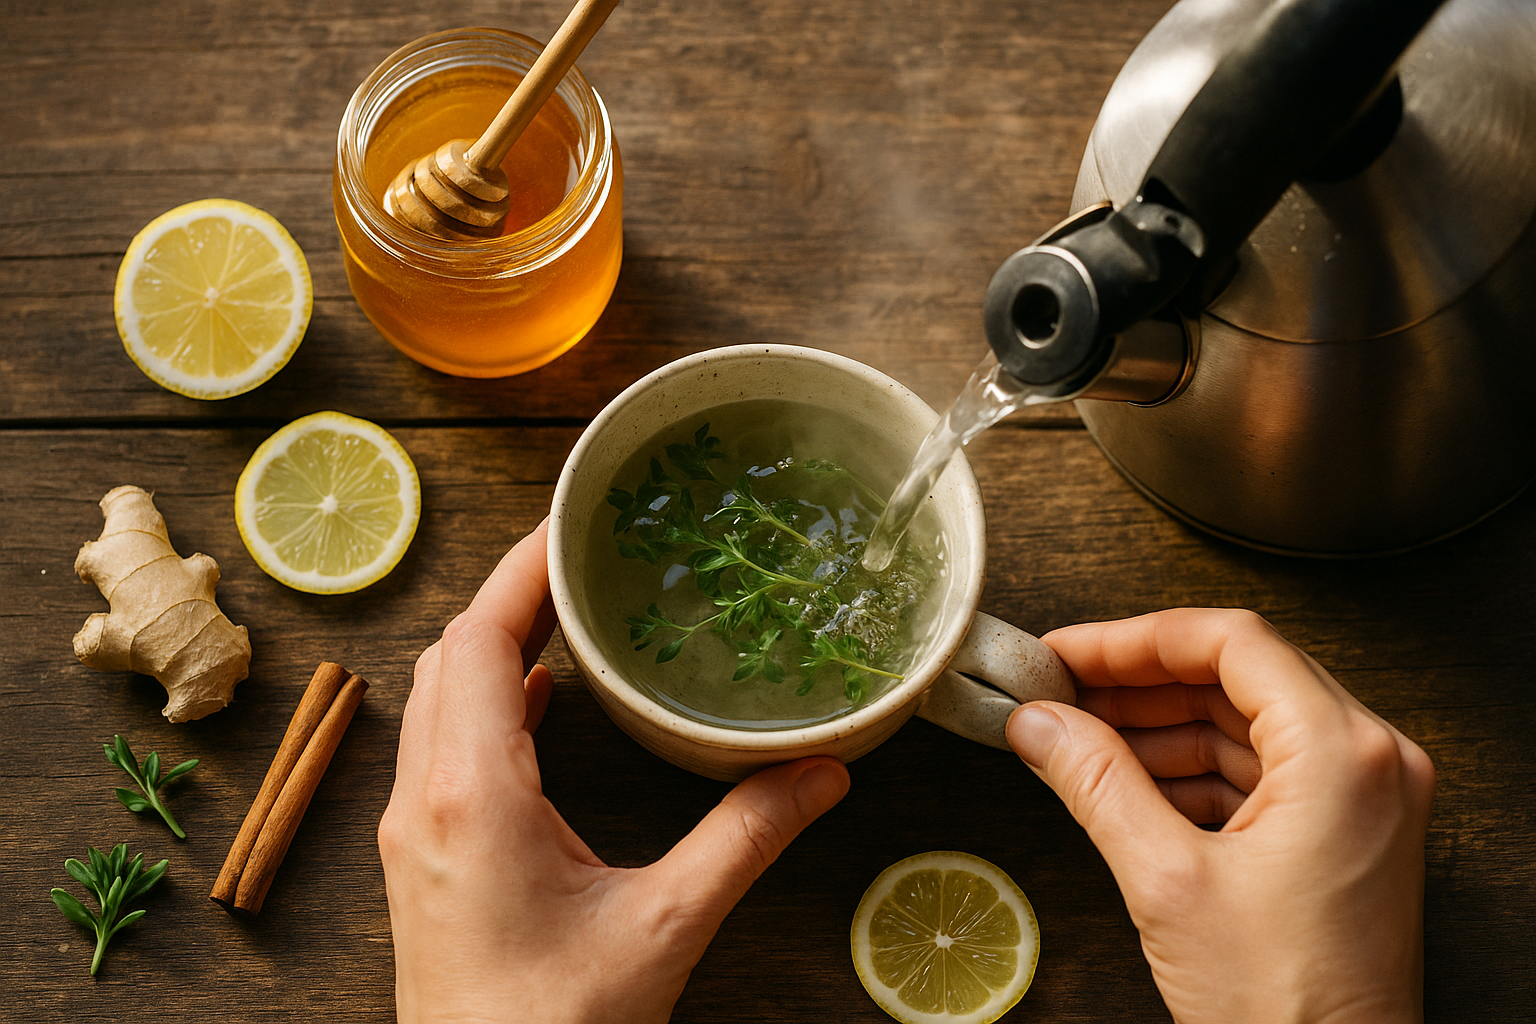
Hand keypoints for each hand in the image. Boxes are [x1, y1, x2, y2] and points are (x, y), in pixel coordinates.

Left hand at [379, 519, 850, 1023]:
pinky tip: (544, 703)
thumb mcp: (665, 925)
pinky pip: (444, 744)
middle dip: (513, 592)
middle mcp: (424, 798)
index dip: (522, 567)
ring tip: (570, 612)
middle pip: (452, 653)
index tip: (574, 522)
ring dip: (496, 644)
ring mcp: (413, 830)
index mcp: (471, 793)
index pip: (481, 638)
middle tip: (588, 558)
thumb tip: (822, 771)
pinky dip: (489, 701)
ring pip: (439, 697)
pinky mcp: (422, 859)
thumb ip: (745, 838)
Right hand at [1008, 609, 1433, 1023]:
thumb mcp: (1166, 881)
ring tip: (1080, 740)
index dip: (1134, 639)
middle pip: (1239, 677)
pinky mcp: (1346, 835)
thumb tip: (1039, 723)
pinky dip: (1191, 771)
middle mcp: (1371, 761)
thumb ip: (1095, 782)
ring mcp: (1365, 798)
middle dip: (1140, 683)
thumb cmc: (1285, 1007)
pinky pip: (1262, 771)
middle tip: (1062, 692)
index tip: (1068, 653)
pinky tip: (1126, 785)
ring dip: (1159, 728)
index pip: (1231, 641)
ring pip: (1246, 723)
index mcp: (1345, 754)